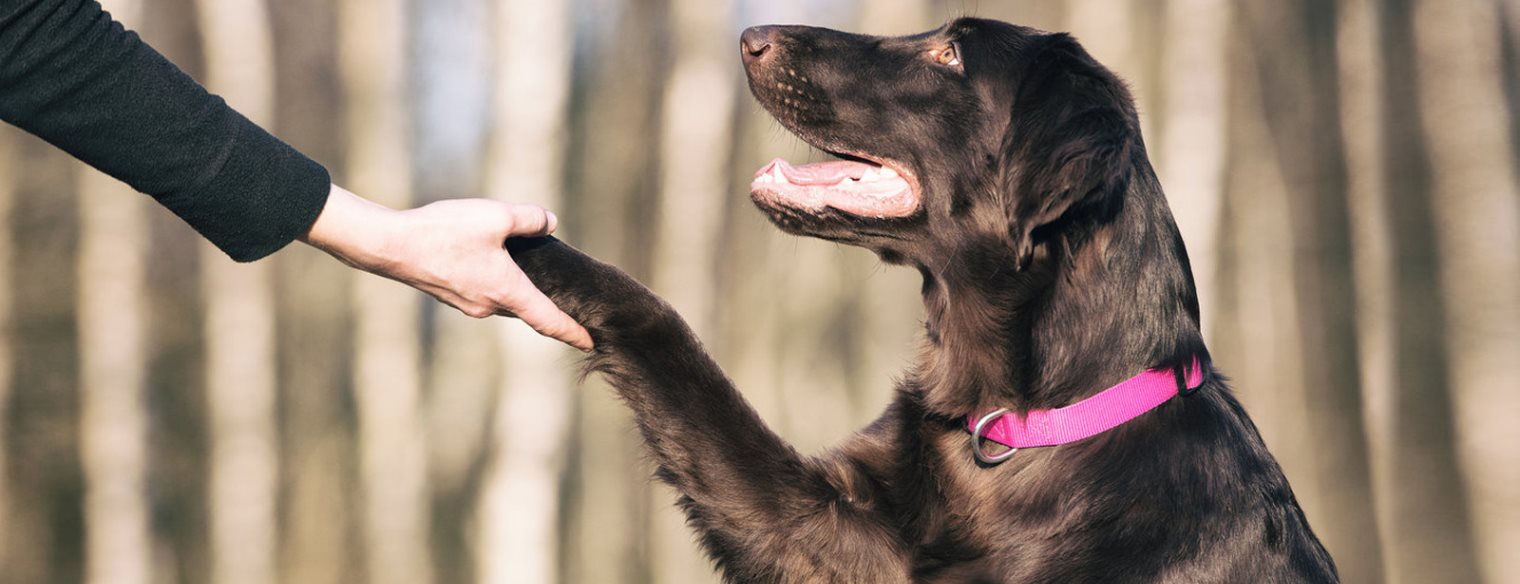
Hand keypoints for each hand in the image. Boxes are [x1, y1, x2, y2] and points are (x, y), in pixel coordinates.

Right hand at [300, 184, 592, 349]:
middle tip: (574, 303)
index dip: (573, 333)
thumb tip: (550, 222)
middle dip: (551, 309)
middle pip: (530, 310)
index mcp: (508, 291)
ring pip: (506, 300)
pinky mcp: (452, 295)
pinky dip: (501, 285)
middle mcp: (490, 305)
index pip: (549, 320)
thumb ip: (529, 219)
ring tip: (537, 277)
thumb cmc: (444, 232)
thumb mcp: (495, 216)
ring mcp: (469, 304)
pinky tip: (498, 264)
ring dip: (523, 293)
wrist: (391, 246)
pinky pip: (487, 293)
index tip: (592, 344)